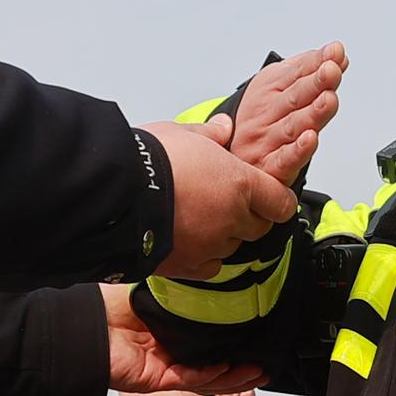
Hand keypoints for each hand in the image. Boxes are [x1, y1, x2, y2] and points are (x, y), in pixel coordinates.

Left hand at [100, 288, 262, 395]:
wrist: (80, 327)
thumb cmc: (105, 308)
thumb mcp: (151, 292)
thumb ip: (176, 291)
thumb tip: (202, 272)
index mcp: (168, 333)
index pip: (207, 343)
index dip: (231, 343)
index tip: (254, 337)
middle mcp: (169, 352)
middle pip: (213, 365)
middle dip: (240, 366)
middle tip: (265, 362)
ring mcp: (164, 367)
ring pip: (208, 378)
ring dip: (234, 377)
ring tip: (257, 372)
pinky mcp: (156, 379)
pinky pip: (190, 380)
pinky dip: (211, 377)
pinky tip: (229, 369)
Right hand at [145, 117, 300, 277]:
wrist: (114, 193)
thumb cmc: (146, 160)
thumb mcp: (182, 133)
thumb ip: (209, 134)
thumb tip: (223, 128)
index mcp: (239, 184)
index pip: (281, 202)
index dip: (279, 200)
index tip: (274, 199)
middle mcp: (231, 218)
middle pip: (259, 227)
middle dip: (249, 217)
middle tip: (229, 204)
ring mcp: (210, 245)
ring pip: (232, 247)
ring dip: (224, 236)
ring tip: (200, 221)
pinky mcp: (187, 266)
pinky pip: (209, 267)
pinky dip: (204, 258)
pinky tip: (191, 245)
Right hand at [218, 45, 347, 186]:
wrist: (226, 157)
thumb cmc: (257, 120)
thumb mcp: (277, 87)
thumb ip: (309, 72)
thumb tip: (339, 59)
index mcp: (267, 89)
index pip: (296, 73)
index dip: (317, 62)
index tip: (334, 53)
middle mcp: (266, 114)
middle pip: (295, 97)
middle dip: (316, 83)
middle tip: (331, 70)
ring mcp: (267, 141)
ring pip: (293, 126)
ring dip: (312, 112)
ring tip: (329, 99)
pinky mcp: (270, 168)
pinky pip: (285, 159)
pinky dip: (297, 150)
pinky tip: (310, 139)